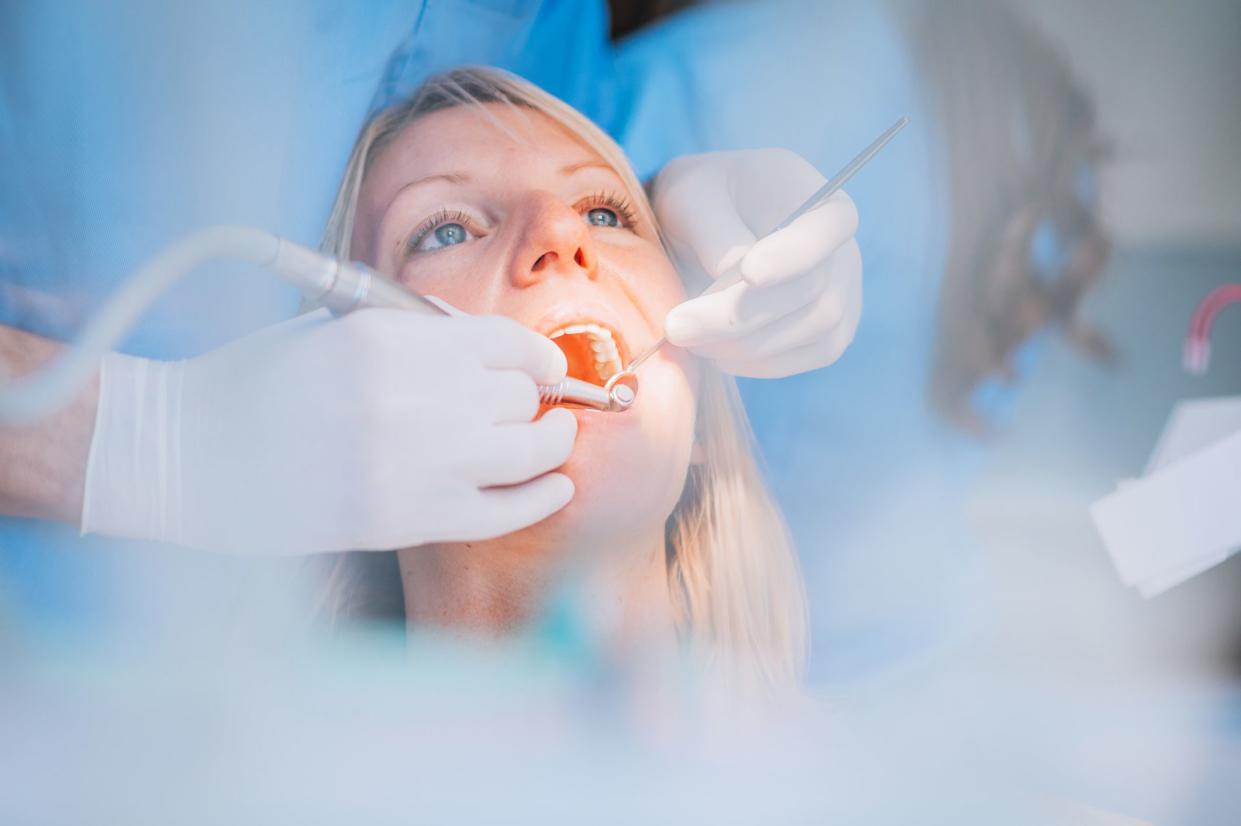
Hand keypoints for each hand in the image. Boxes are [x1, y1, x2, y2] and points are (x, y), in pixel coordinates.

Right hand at [81, 309, 576, 553]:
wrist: (193, 457)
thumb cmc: (256, 384)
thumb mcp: (333, 330)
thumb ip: (415, 337)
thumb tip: (490, 350)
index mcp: (393, 339)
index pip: (506, 341)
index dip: (538, 356)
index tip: (545, 368)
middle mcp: (417, 395)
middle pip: (520, 395)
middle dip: (528, 400)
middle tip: (526, 408)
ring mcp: (420, 461)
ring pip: (529, 449)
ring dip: (550, 443)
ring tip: (553, 440)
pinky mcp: (412, 520)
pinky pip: (506, 511)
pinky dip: (541, 499)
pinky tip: (557, 489)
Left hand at [652, 148, 861, 377]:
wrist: (714, 221)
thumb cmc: (706, 198)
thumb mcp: (694, 197)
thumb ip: (713, 230)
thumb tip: (730, 275)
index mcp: (823, 204)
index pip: (826, 229)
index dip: (792, 255)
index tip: (749, 272)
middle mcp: (844, 253)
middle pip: (810, 293)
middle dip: (739, 317)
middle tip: (677, 327)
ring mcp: (843, 298)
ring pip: (811, 333)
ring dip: (743, 346)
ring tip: (687, 338)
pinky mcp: (827, 336)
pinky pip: (804, 358)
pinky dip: (757, 363)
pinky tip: (714, 352)